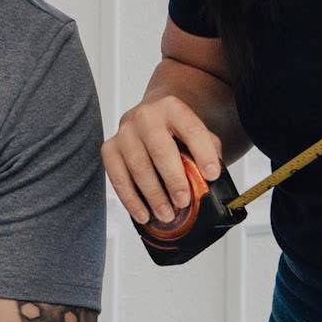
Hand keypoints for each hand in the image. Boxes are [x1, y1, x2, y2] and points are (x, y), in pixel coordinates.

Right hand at [101, 95, 222, 226]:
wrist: (152, 118)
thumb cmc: (176, 132)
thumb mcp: (197, 135)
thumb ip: (208, 153)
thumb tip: (211, 182)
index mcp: (173, 108)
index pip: (191, 130)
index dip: (203, 153)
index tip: (212, 175)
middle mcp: (146, 116)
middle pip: (160, 150)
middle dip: (173, 179)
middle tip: (183, 201)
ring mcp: (125, 132)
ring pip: (138, 167)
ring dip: (153, 195)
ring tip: (166, 214)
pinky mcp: (110, 148)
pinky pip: (118, 177)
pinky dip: (131, 199)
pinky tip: (143, 213)